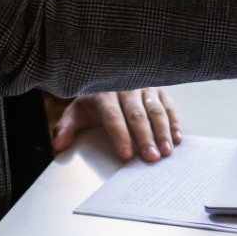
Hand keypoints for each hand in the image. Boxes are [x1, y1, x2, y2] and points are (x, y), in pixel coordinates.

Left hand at [53, 88, 179, 160]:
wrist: (107, 77)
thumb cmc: (94, 102)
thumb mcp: (76, 113)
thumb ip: (66, 129)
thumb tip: (59, 145)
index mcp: (103, 94)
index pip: (112, 116)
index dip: (120, 135)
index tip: (127, 154)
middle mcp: (126, 88)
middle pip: (137, 115)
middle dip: (145, 138)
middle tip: (152, 157)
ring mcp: (144, 87)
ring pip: (155, 110)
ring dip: (163, 132)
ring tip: (166, 151)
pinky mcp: (159, 89)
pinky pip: (168, 106)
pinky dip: (175, 122)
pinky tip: (177, 139)